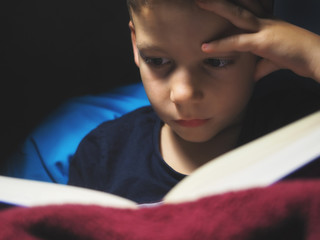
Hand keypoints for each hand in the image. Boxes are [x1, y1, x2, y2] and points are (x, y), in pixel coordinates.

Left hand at [196, 0, 319, 81]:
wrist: (316, 58)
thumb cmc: (297, 57)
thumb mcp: (274, 60)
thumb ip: (260, 66)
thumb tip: (251, 77)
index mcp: (268, 21)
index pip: (249, 5)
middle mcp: (265, 20)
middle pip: (240, 4)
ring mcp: (265, 28)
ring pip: (237, 15)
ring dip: (218, 7)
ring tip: (199, 2)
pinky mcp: (263, 42)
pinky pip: (238, 42)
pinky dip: (220, 45)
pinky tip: (205, 47)